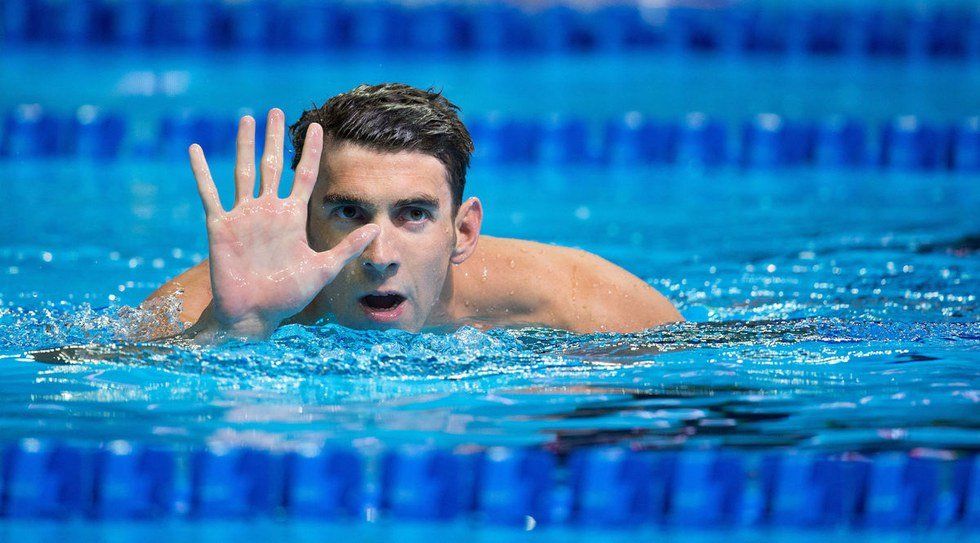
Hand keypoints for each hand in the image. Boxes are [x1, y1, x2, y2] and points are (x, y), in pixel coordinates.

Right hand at [187, 108, 378, 340]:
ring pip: (243, 171)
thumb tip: (379, 228)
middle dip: (274, 138)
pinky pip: (210, 193)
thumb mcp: (324, 269)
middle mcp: (268, 210)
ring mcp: (243, 216)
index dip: (310, 152)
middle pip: (272, 165)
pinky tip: (195, 149)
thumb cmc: (288, 295)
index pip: (303, 175)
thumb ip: (348, 247)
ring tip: (246, 119)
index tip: (316, 127)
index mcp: (292, 217)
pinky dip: (201, 172)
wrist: (254, 314)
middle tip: (275, 111)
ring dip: (243, 145)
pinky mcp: (220, 226)